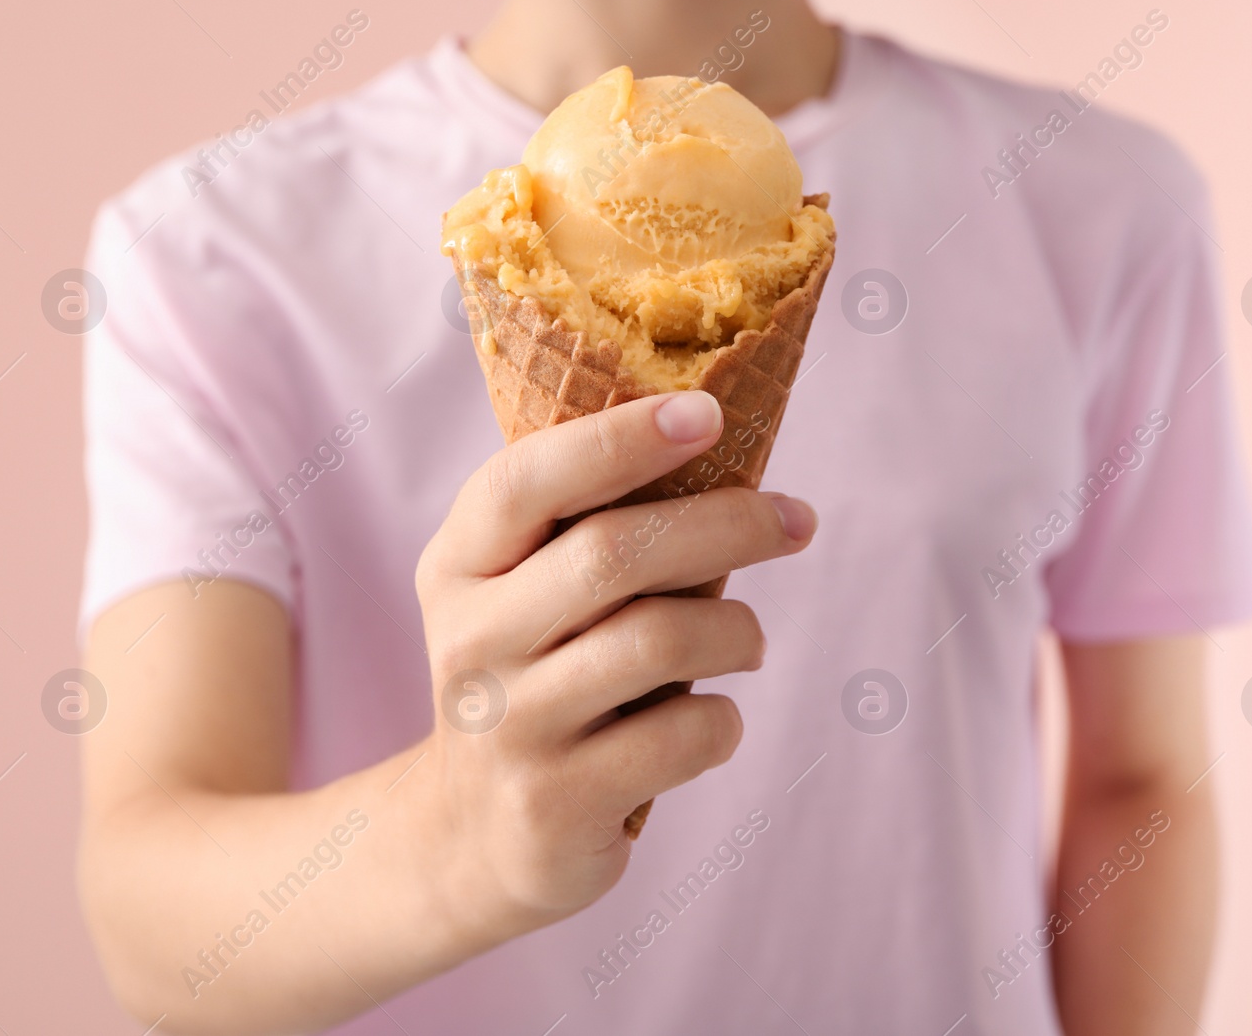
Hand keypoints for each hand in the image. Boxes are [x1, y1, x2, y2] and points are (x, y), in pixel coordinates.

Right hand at [414, 390, 816, 937]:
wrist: (474, 837)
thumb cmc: (536, 682)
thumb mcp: (522, 599)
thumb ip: (585, 531)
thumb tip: (718, 444)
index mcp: (457, 567)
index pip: (527, 479)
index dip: (621, 438)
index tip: (709, 413)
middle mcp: (469, 641)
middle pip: (613, 552)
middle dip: (727, 524)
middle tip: (794, 521)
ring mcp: (508, 727)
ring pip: (658, 639)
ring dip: (737, 632)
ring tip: (750, 643)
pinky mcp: (556, 803)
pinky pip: (682, 735)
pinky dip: (722, 720)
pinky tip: (709, 721)